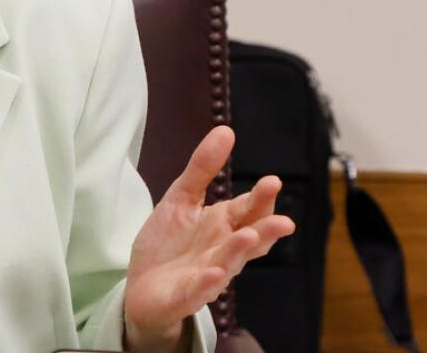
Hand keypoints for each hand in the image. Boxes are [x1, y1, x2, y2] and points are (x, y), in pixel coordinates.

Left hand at [122, 126, 295, 351]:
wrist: (142, 288)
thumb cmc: (169, 244)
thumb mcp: (181, 199)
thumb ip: (202, 169)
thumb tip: (226, 130)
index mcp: (223, 225)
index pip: (248, 210)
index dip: (260, 198)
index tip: (273, 182)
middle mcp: (222, 250)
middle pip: (249, 239)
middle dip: (266, 230)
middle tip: (284, 220)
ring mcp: (207, 275)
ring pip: (229, 263)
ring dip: (239, 251)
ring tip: (250, 236)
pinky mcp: (186, 295)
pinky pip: (200, 289)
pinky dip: (209, 282)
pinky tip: (215, 272)